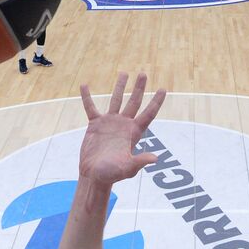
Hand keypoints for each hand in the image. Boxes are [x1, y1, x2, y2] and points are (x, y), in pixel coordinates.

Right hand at [77, 73, 166, 187]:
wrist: (94, 175)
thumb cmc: (112, 174)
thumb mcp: (127, 168)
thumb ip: (139, 161)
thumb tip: (155, 158)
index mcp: (134, 132)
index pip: (148, 114)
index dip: (156, 101)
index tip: (164, 88)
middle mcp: (123, 125)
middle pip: (134, 102)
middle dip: (139, 88)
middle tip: (143, 73)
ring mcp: (109, 123)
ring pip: (116, 100)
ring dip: (120, 86)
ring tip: (124, 73)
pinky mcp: (95, 124)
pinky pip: (91, 107)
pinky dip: (87, 97)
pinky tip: (84, 85)